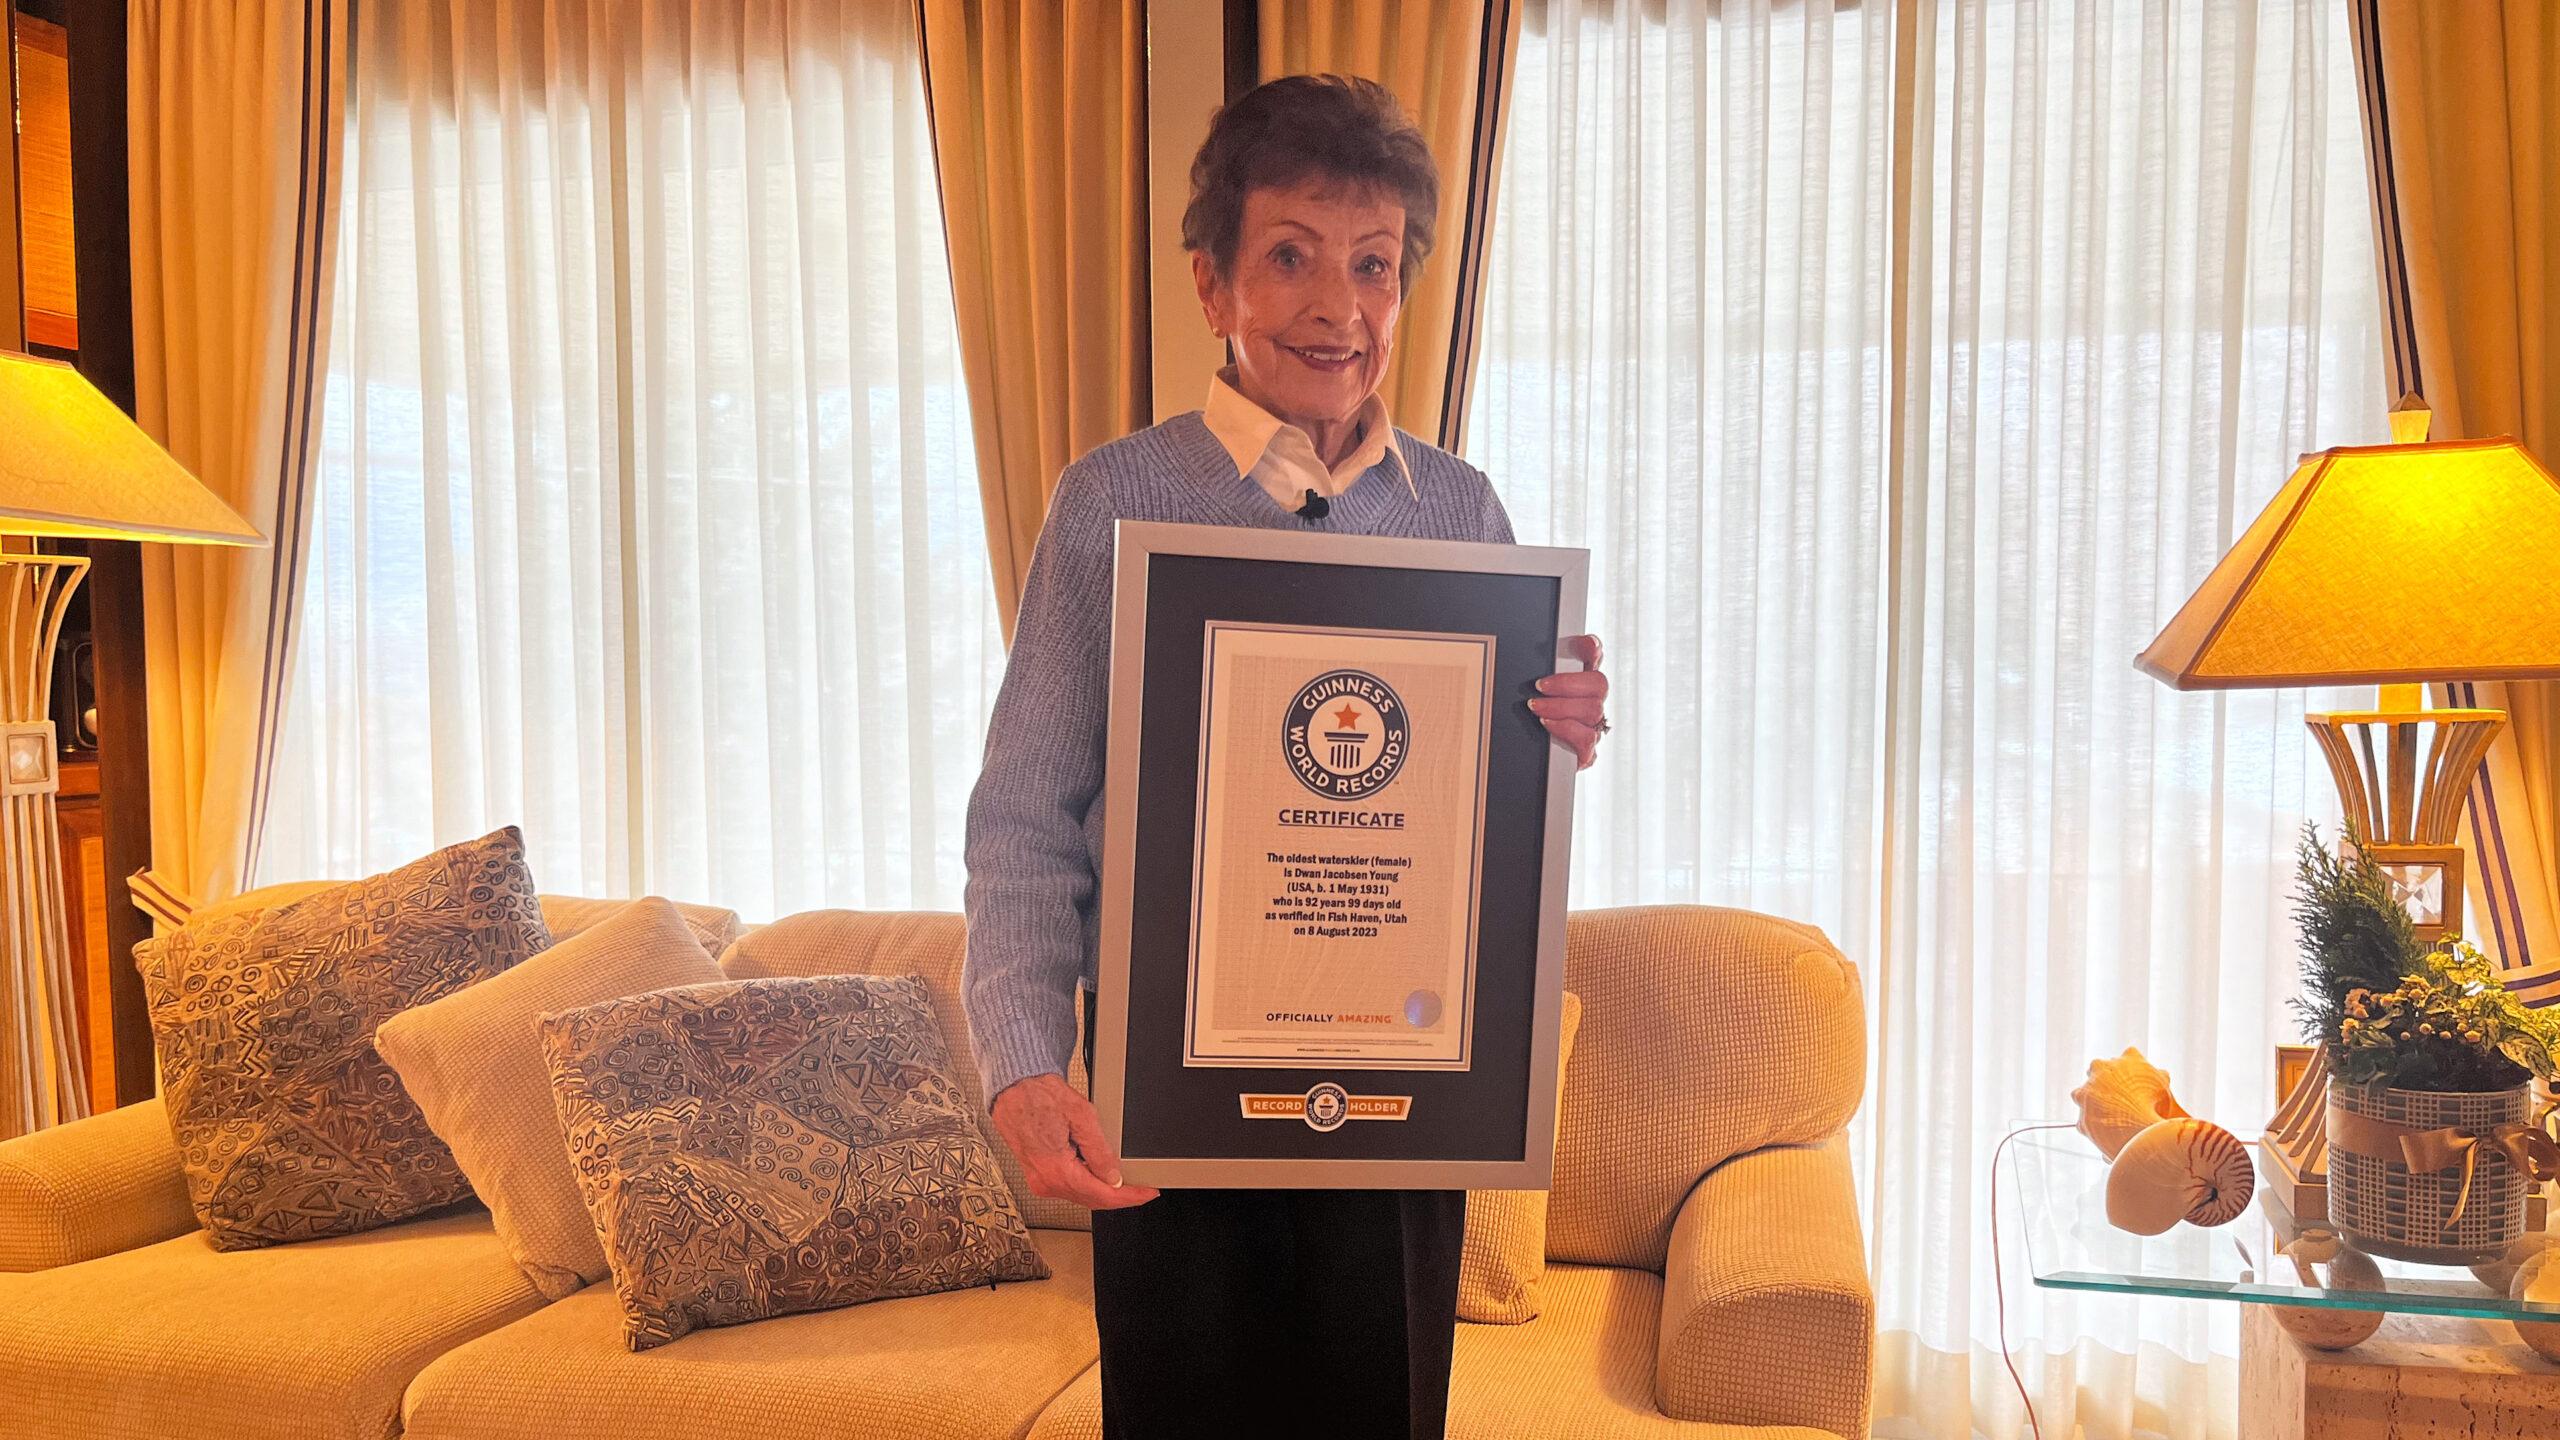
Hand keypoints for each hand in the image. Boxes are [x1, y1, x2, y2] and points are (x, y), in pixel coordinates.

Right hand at [988, 1073, 1159, 1209]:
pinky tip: (1099, 1174)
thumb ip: (1100, 1151)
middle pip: (1091, 1200)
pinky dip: (1087, 1183)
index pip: (1102, 1195)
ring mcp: (1039, 1180)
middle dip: (1119, 1196)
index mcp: (1057, 1170)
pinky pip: (1068, 1186)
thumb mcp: (1081, 1116)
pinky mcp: (1037, 1173)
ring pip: (1080, 1195)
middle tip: (1141, 1188)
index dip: (1129, 1196)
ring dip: (1102, 1190)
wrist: (1014, 1088)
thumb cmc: (1040, 1095)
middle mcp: (1045, 1181)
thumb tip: (1113, 1176)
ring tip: (1124, 1180)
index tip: (1146, 1192)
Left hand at [1530, 633, 1609, 769]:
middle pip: (1599, 684)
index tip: (1590, 648)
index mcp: (1578, 677)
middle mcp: (1592, 699)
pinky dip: (1567, 730)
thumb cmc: (1529, 713)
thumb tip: (1541, 648)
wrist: (1522, 754)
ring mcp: (1592, 724)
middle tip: (1540, 687)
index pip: (1593, 653)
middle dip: (1567, 684)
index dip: (1593, 648)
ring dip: (1561, 707)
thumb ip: (1535, 667)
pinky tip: (1549, 725)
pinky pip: (1587, 740)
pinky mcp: (1587, 749)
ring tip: (1537, 708)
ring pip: (1594, 710)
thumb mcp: (1529, 690)